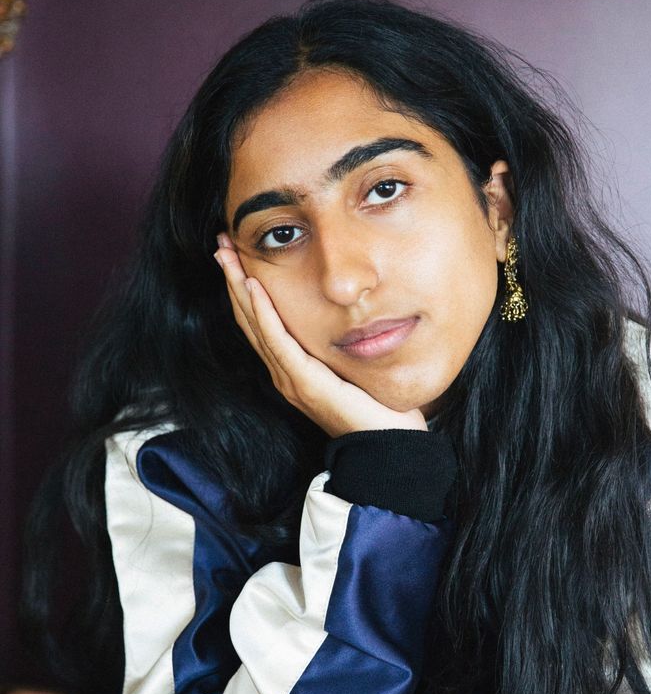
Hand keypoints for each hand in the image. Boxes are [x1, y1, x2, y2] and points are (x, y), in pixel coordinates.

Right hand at [214, 234, 428, 438]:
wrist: (387, 448)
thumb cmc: (377, 412)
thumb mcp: (353, 369)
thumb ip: (342, 348)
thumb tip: (350, 317)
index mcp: (293, 370)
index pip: (260, 323)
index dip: (244, 289)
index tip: (236, 256)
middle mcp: (284, 374)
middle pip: (249, 319)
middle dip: (233, 280)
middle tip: (220, 245)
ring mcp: (291, 380)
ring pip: (256, 325)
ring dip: (239, 287)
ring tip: (227, 256)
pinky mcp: (305, 383)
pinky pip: (278, 342)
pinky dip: (263, 313)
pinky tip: (253, 287)